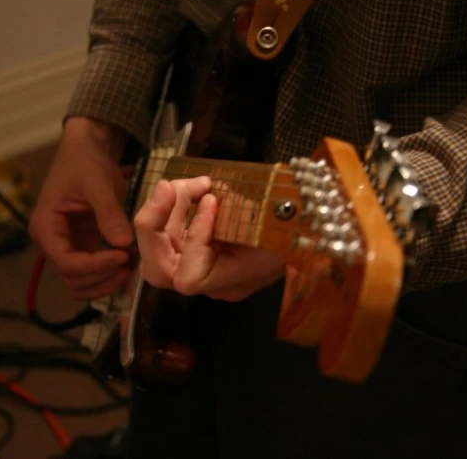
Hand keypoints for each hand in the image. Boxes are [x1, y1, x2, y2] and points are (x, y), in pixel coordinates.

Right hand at [29, 117, 133, 299]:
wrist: (89, 149)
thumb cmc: (85, 161)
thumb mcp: (97, 183)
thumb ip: (108, 213)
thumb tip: (123, 244)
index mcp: (45, 227)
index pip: (66, 263)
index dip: (95, 266)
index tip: (122, 256)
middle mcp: (53, 243)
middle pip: (73, 280)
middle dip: (101, 278)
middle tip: (129, 265)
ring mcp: (68, 246)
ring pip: (82, 283)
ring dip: (105, 281)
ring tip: (130, 266)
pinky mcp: (84, 245)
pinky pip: (93, 271)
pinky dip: (109, 273)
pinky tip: (128, 262)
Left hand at [133, 177, 284, 301]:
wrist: (313, 223)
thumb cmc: (297, 220)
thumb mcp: (273, 217)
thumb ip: (238, 213)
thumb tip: (205, 199)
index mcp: (234, 281)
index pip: (189, 278)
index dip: (194, 238)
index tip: (212, 201)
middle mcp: (214, 284)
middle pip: (158, 271)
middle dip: (154, 225)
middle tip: (168, 186)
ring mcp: (205, 268)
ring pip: (160, 250)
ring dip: (166, 209)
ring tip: (193, 181)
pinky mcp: (201, 251)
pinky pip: (173, 236)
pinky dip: (175, 209)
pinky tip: (195, 188)